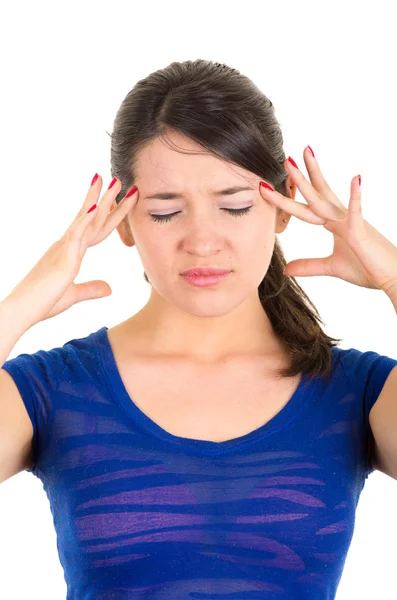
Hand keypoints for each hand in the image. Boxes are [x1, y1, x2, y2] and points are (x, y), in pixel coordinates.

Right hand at [4, 175, 138, 326]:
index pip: (95, 230)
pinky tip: (95, 207)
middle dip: (108, 200)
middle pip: (93, 219)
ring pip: (86, 220)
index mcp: (70, 252)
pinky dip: (85, 221)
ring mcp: (65, 249)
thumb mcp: (73, 295)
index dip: (108, 215)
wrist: (22, 310)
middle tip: (119, 180)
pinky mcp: (62, 259)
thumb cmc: (42, 302)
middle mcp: (67, 245)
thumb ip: (91, 289)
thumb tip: (109, 289)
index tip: (119, 199)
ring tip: (113, 181)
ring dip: (101, 200)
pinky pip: (75, 236)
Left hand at [259, 147, 396, 295]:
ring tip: (299, 159)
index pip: (312, 202)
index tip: (280, 177)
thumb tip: (286, 269)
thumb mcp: (331, 267)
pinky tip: (356, 179)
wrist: (391, 278)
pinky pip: (357, 213)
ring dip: (309, 181)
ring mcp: (351, 222)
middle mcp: (341, 218)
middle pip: (316, 194)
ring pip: (323, 200)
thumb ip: (309, 266)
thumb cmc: (367, 269)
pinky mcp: (361, 232)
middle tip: (286, 158)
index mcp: (334, 223)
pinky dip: (356, 197)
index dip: (296, 190)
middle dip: (299, 178)